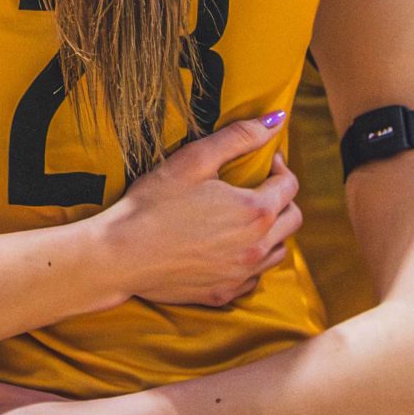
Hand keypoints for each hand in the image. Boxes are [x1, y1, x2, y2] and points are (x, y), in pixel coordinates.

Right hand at [99, 111, 301, 307]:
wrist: (120, 254)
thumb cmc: (153, 203)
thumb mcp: (195, 160)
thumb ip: (239, 137)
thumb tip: (275, 120)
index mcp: (254, 211)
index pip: (289, 185)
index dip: (279, 167)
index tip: (263, 161)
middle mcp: (256, 248)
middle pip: (293, 220)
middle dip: (282, 199)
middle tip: (257, 187)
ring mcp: (241, 275)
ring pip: (278, 251)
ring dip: (271, 232)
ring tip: (244, 217)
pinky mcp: (224, 294)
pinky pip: (254, 277)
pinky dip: (251, 260)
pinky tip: (229, 248)